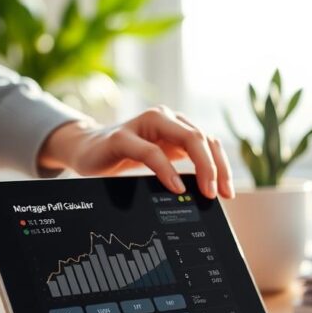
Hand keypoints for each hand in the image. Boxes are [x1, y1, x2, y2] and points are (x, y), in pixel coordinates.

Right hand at [38, 105, 234, 198]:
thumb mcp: (159, 161)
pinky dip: (166, 169)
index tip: (227, 193)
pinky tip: (174, 185)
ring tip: (205, 191)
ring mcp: (143, 123)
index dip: (223, 167)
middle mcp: (164, 118)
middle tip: (218, 194)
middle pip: (203, 138)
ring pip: (187, 138)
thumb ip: (180, 167)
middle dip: (216, 168)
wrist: (84, 150)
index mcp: (176, 125)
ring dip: (202, 166)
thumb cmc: (124, 156)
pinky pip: (151, 152)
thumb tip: (210, 194)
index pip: (210, 141)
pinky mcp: (121, 137)